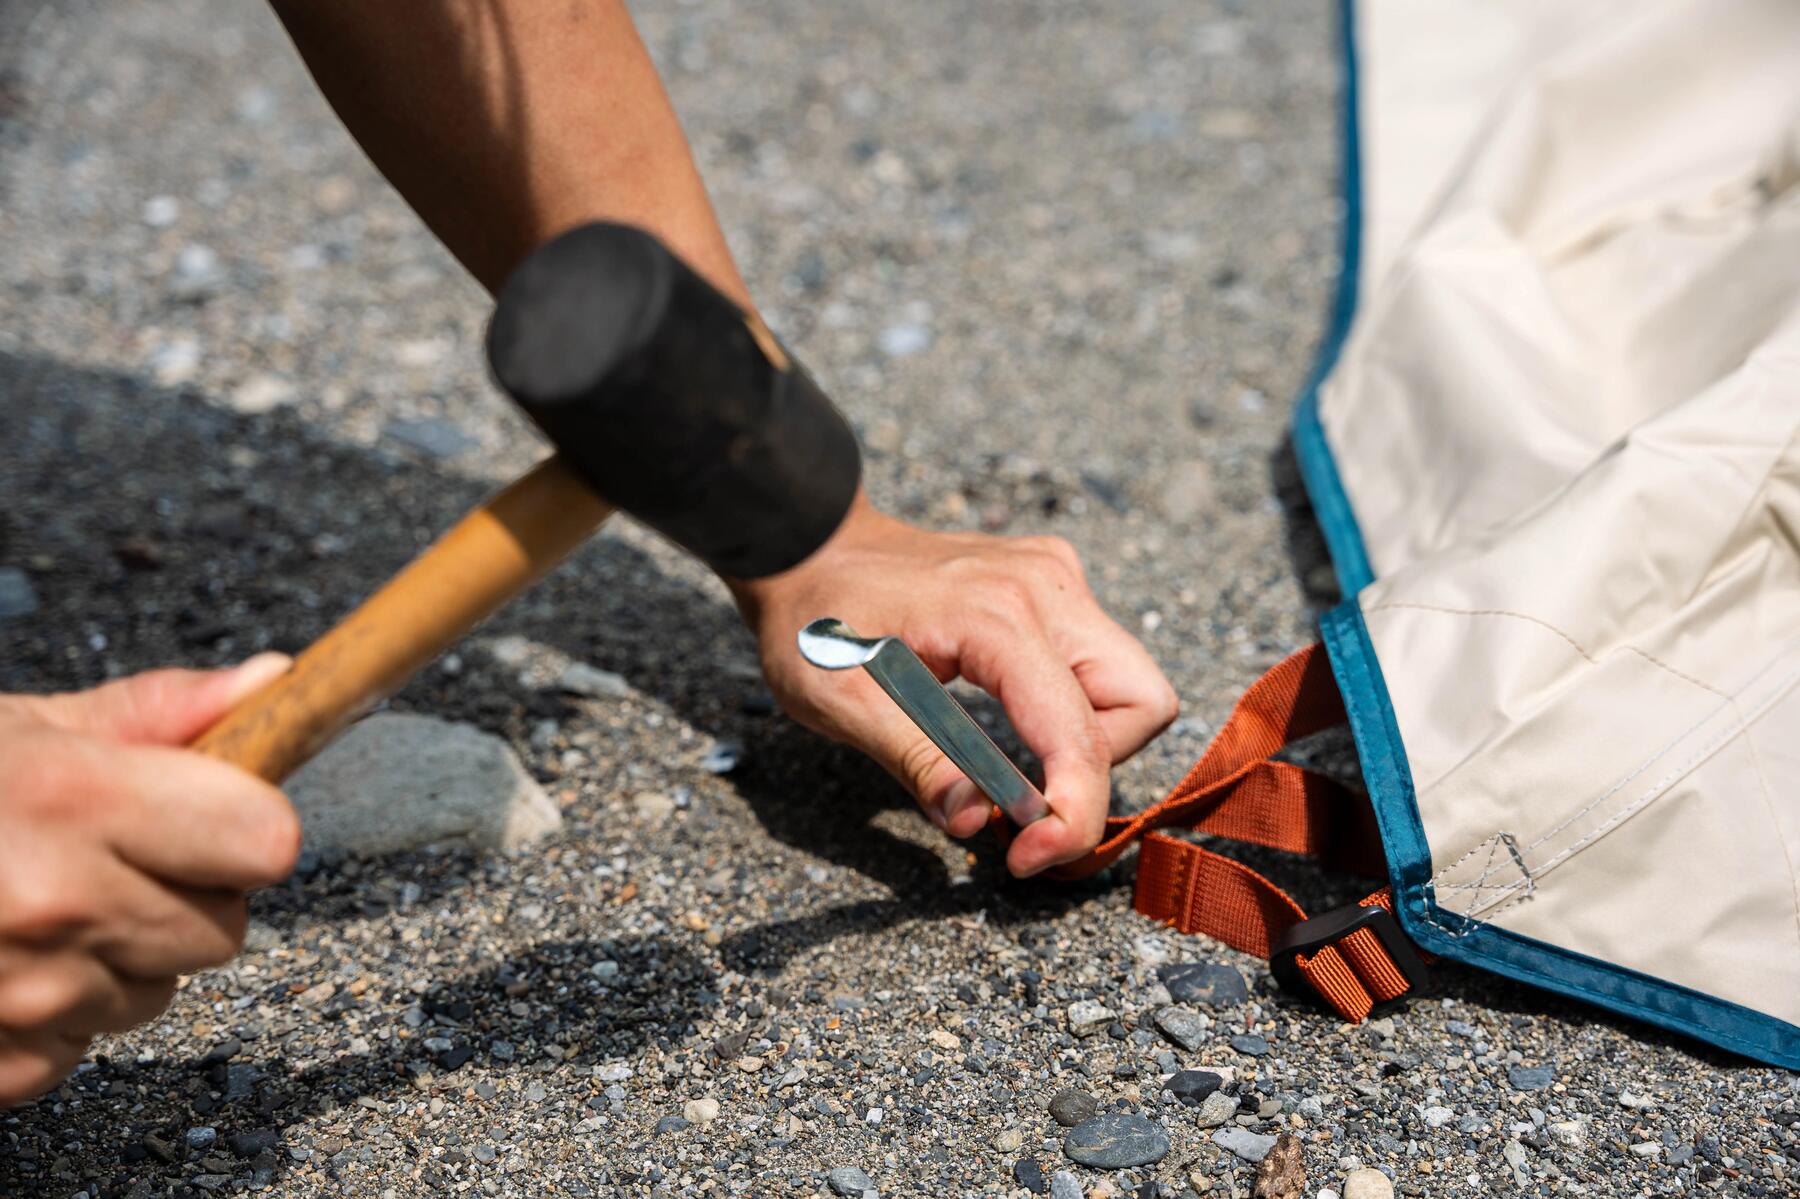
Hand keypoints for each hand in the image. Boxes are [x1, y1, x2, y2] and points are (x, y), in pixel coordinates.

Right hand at [0, 656, 300, 1105]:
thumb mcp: (18, 728)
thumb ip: (152, 715)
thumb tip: (270, 683)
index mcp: (72, 800)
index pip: (264, 842)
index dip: (244, 828)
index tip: (213, 815)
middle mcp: (53, 905)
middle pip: (222, 929)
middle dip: (183, 895)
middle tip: (103, 858)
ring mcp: (19, 995)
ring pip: (154, 994)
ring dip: (116, 960)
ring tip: (30, 907)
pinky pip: (79, 1049)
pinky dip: (52, 1018)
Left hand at [729, 494, 1177, 877]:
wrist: (805, 543)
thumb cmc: (816, 621)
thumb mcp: (844, 704)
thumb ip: (917, 763)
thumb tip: (975, 821)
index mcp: (996, 615)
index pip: (1079, 732)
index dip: (1070, 813)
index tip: (1027, 857)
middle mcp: (1045, 587)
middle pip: (1143, 700)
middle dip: (1097, 771)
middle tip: (1030, 810)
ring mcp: (1054, 577)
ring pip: (1132, 681)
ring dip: (1088, 742)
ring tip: (1017, 771)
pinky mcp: (1051, 582)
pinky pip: (1098, 659)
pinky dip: (1071, 708)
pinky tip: (1010, 723)